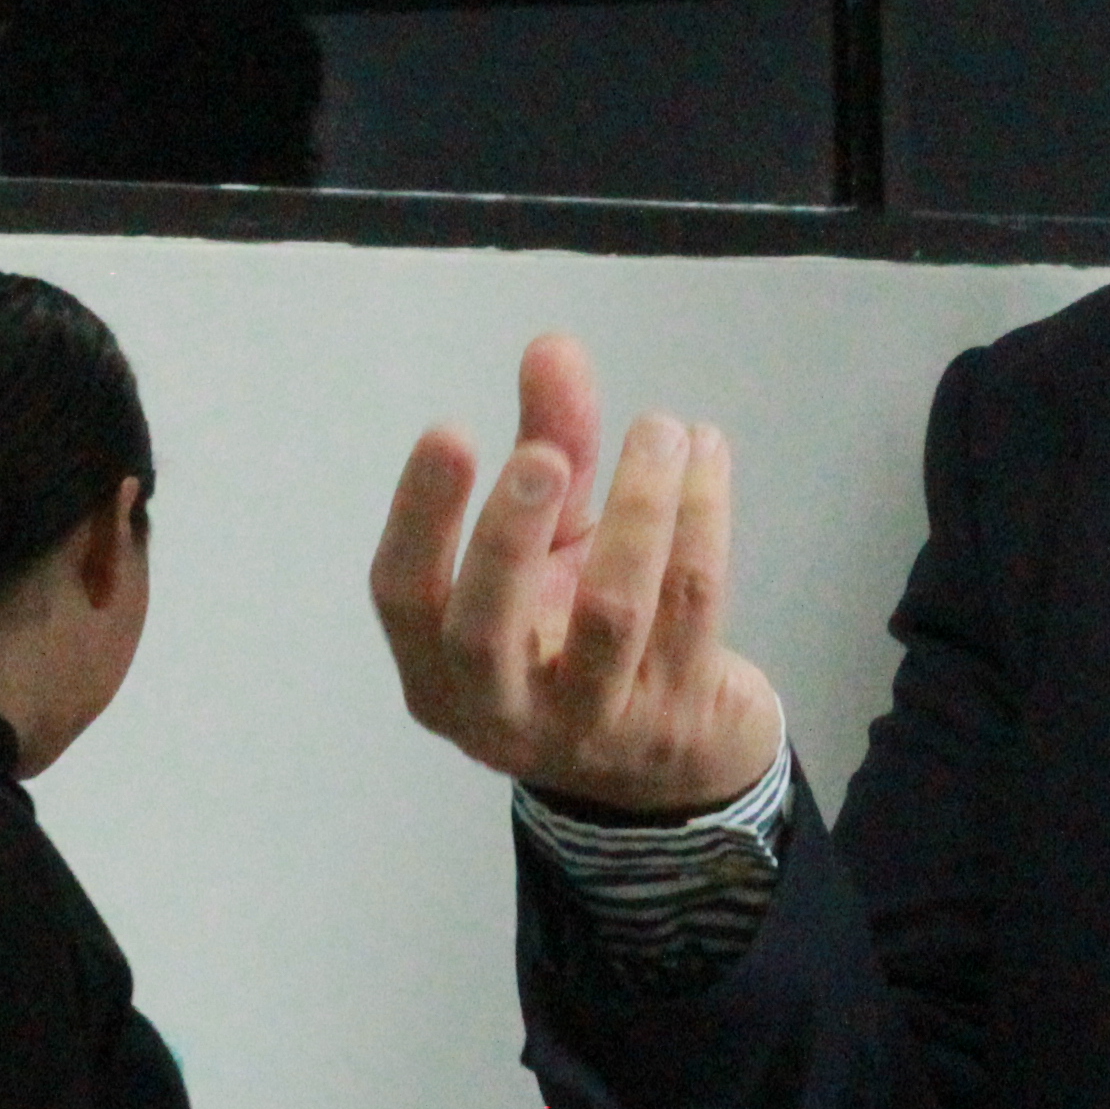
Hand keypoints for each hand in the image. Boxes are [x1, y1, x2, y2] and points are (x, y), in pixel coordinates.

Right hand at [372, 334, 787, 814]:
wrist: (674, 763)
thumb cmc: (579, 637)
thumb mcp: (550, 548)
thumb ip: (547, 448)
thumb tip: (553, 345)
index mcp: (440, 674)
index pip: (404, 598)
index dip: (420, 515)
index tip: (450, 430)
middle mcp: (502, 714)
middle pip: (485, 632)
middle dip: (511, 533)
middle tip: (545, 454)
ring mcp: (593, 725)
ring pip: (611, 615)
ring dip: (639, 508)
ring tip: (661, 429)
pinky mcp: (678, 717)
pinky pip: (690, 605)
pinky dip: (700, 519)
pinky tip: (705, 455)